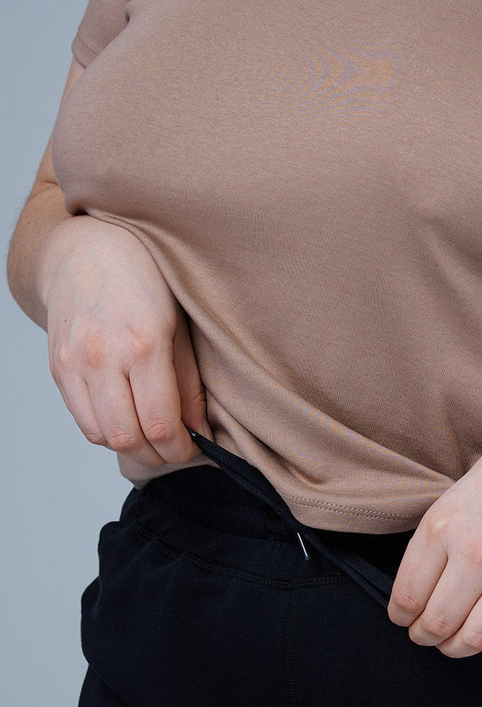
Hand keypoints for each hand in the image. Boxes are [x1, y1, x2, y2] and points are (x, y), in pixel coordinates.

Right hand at [43, 215, 212, 466]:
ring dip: (132, 447)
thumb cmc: (143, 280)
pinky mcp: (57, 368)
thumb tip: (199, 431)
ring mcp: (74, 364)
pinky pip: (82, 420)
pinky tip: (128, 419)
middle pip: (128, 439)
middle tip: (177, 451)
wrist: (85, 250)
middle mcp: (103, 357)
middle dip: (158, 457)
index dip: (182, 450)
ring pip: (102, 436)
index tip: (197, 449)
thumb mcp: (180, 325)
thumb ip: (189, 383)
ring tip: (154, 437)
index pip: (160, 424)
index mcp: (143, 345)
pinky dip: (107, 431)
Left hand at [387, 409, 481, 660]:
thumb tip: (415, 599)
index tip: (405, 620)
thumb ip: (432, 546)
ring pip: (477, 638)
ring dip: (461, 648)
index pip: (408, 597)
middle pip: (438, 623)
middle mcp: (477, 551)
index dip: (401, 618)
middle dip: (426, 638)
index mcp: (443, 527)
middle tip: (428, 635)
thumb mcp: (451, 499)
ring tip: (459, 641)